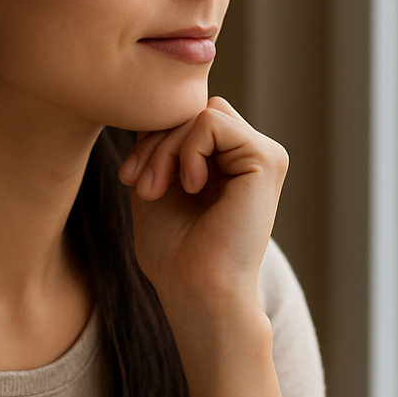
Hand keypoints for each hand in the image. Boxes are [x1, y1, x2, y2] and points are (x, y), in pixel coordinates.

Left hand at [116, 97, 290, 396]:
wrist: (197, 292)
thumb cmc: (175, 253)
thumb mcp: (156, 184)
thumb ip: (160, 145)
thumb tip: (153, 104)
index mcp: (229, 162)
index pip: (184, 118)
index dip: (152, 139)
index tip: (130, 179)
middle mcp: (250, 155)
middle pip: (191, 110)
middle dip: (155, 143)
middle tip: (143, 187)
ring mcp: (263, 155)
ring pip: (200, 113)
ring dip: (166, 149)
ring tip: (159, 190)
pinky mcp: (267, 158)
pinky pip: (212, 121)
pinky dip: (187, 151)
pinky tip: (191, 186)